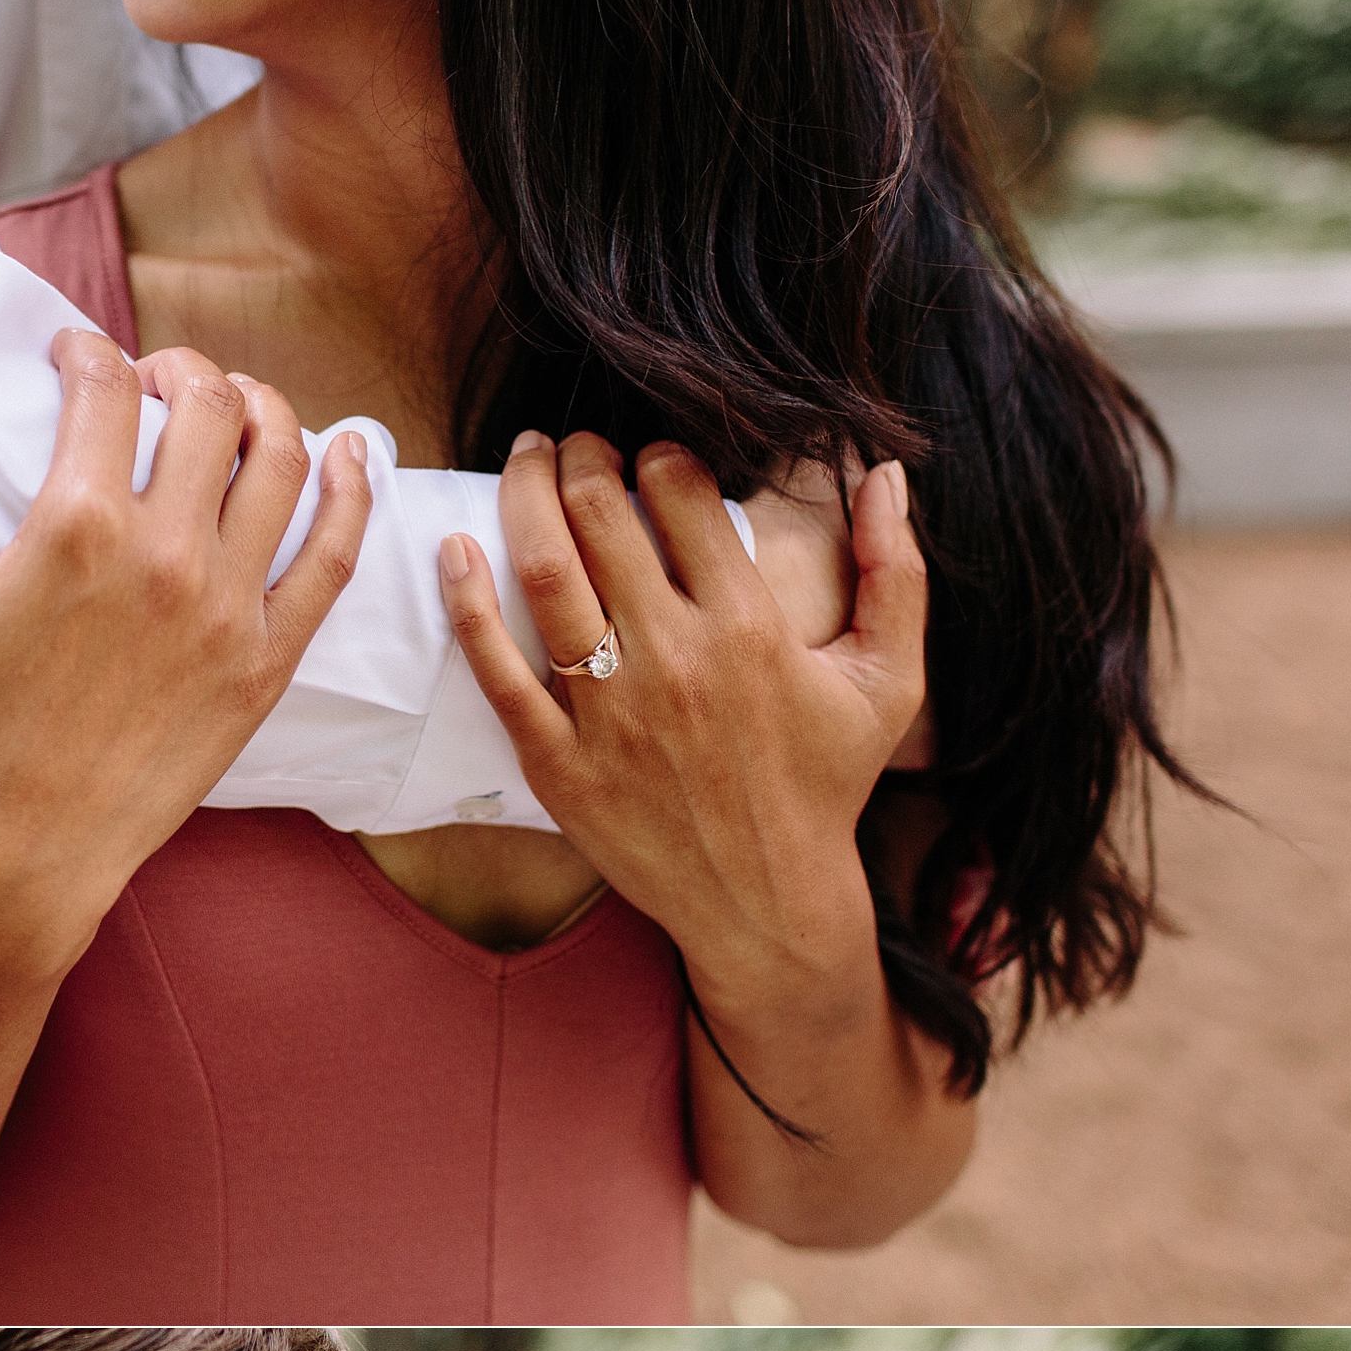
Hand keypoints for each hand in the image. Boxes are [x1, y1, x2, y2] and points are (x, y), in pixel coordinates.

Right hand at [0, 333, 371, 967]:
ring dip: (261, 409)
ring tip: (232, 406)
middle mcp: (166, 558)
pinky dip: (352, 493)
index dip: (86, 351)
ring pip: (281, 463)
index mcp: (75, 526)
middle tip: (153, 380)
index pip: (105, 386)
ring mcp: (227, 614)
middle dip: (179, 370)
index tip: (72, 358)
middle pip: (207, 406)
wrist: (11, 861)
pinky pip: (333, 559)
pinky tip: (351, 453)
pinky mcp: (263, 666)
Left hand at [440, 432, 926, 1035]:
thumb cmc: (827, 786)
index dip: (661, 455)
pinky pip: (499, 671)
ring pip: (545, 571)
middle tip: (575, 445)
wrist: (769, 904)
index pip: (682, 495)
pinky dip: (469, 604)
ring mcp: (610, 713)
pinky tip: (455, 551)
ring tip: (526, 464)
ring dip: (526, 496)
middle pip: (602, 515)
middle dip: (582, 457)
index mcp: (749, 625)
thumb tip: (884, 474)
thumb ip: (896, 573)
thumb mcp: (890, 681)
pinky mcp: (560, 764)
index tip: (653, 459)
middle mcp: (673, 658)